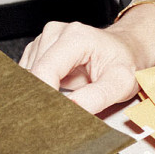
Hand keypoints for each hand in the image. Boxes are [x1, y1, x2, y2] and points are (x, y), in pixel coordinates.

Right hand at [19, 19, 144, 113]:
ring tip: (61, 102)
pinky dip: (38, 90)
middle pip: (33, 74)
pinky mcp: (39, 50)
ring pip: (27, 76)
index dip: (44, 98)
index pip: (44, 72)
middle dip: (41, 99)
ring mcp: (45, 40)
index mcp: (75, 37)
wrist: (128, 49)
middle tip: (56, 117)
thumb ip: (96, 97)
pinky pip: (29, 75)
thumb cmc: (126, 62)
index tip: (50, 119)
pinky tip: (55, 94)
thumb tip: (70, 109)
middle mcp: (56, 34)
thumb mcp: (121, 83)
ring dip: (39, 94)